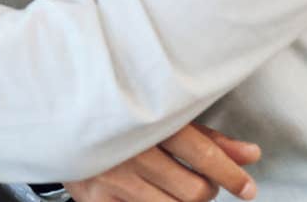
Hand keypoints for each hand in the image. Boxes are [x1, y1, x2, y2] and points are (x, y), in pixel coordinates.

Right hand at [64, 123, 259, 201]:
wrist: (55, 115)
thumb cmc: (117, 114)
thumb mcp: (163, 117)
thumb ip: (207, 138)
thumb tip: (250, 155)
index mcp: (150, 121)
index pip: (203, 155)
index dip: (231, 175)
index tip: (246, 188)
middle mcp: (131, 150)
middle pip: (194, 191)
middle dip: (204, 189)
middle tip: (197, 180)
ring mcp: (112, 178)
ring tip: (172, 186)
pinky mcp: (95, 199)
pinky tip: (149, 193)